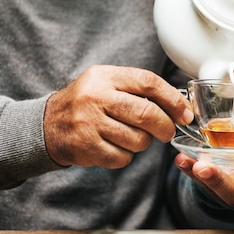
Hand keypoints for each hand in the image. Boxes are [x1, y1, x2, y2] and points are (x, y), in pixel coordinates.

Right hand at [43, 65, 192, 167]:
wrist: (48, 124)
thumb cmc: (88, 104)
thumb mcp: (108, 84)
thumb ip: (139, 89)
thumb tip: (181, 105)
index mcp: (105, 76)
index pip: (148, 82)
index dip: (173, 99)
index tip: (185, 113)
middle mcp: (96, 97)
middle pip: (146, 113)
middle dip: (165, 126)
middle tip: (168, 132)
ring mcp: (89, 123)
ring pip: (138, 139)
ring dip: (143, 142)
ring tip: (131, 136)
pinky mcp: (85, 147)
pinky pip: (123, 158)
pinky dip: (126, 156)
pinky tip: (115, 146)